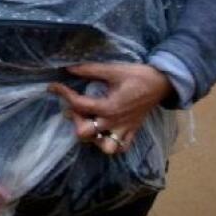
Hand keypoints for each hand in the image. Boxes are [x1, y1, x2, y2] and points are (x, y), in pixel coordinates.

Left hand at [48, 62, 172, 155]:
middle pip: (85, 133)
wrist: (162, 83)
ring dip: (92, 136)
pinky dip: (110, 144)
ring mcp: (124, 130)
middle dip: (75, 119)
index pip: (78, 104)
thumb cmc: (138, 75)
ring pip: (103, 147)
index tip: (53, 86)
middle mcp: (114, 122)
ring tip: (88, 121)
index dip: (63, 93)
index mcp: (109, 107)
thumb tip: (69, 68)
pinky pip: (121, 148)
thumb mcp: (113, 70)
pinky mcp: (132, 132)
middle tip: (74, 106)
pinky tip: (103, 133)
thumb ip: (90, 70)